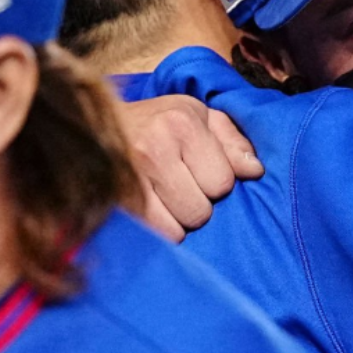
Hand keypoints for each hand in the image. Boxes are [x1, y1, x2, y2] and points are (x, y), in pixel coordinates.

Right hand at [119, 95, 263, 240]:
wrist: (96, 122)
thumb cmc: (158, 121)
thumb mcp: (200, 117)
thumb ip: (232, 142)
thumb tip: (255, 171)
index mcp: (181, 122)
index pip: (222, 182)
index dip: (217, 181)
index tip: (201, 170)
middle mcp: (154, 149)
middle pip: (200, 211)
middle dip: (198, 204)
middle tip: (182, 186)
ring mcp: (128, 178)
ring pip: (177, 230)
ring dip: (177, 221)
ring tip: (166, 198)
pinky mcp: (112, 202)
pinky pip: (152, 235)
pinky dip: (158, 229)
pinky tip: (153, 209)